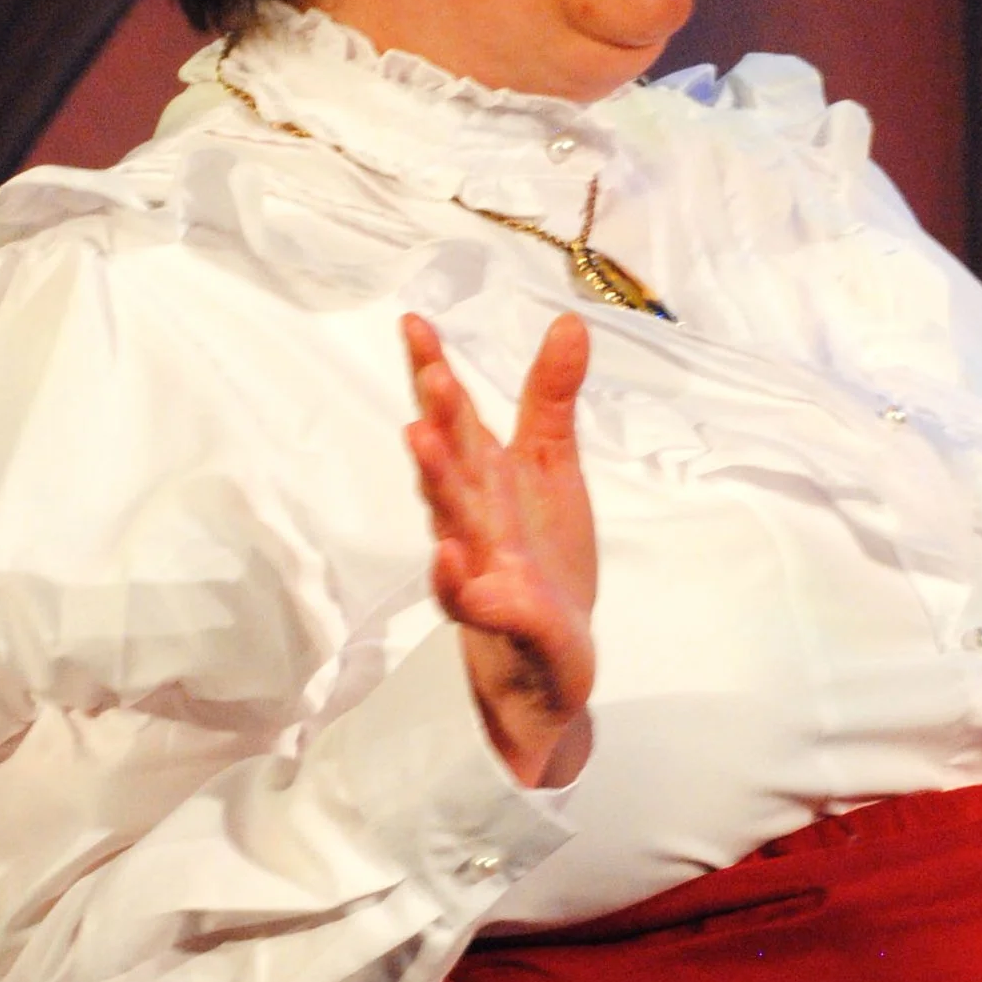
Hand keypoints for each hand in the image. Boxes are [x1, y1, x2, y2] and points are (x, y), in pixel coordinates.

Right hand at [403, 311, 596, 787]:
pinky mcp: (500, 619)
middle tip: (432, 373)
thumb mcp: (552, 469)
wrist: (551, 661)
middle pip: (452, 462)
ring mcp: (480, 569)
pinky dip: (456, 582)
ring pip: (452, 522)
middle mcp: (472, 517)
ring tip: (419, 439)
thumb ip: (550, 400)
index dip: (433, 370)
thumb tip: (568, 320)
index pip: (456, 418)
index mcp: (485, 478)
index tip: (413, 320)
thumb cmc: (542, 558)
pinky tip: (448, 556)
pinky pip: (470, 601)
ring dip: (436, 483)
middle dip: (440, 418)